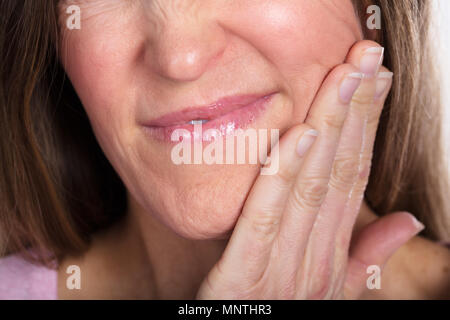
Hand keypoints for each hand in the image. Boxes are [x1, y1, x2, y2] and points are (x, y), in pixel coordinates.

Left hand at [196, 40, 423, 299]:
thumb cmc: (282, 314)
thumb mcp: (326, 288)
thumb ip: (363, 256)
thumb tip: (408, 221)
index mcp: (332, 254)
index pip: (354, 177)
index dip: (369, 126)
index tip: (377, 81)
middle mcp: (315, 257)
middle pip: (338, 171)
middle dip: (354, 111)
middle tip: (366, 57)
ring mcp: (283, 268)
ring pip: (309, 186)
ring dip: (328, 129)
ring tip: (343, 80)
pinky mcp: (244, 278)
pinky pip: (265, 220)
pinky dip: (282, 177)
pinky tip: (298, 136)